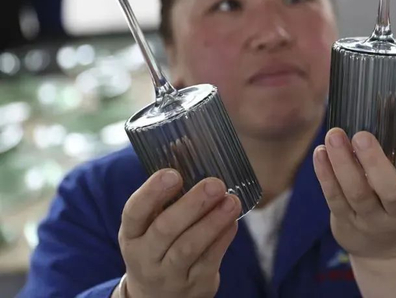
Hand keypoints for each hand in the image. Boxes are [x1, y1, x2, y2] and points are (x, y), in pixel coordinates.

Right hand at [117, 170, 239, 297]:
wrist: (157, 297)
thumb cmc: (158, 245)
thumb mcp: (151, 223)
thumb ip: (167, 192)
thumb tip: (186, 144)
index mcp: (132, 234)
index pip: (134, 212)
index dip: (152, 192)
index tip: (173, 173)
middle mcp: (145, 256)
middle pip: (165, 230)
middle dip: (192, 205)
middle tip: (215, 183)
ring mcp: (169, 274)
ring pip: (189, 248)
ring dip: (213, 222)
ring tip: (231, 200)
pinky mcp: (195, 285)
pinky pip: (211, 260)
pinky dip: (224, 238)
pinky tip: (233, 220)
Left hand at [313, 129, 395, 259]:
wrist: (384, 249)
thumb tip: (384, 105)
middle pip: (392, 192)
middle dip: (375, 163)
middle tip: (362, 136)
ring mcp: (372, 220)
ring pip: (358, 194)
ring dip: (343, 163)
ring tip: (334, 135)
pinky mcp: (347, 222)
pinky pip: (335, 198)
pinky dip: (326, 174)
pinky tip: (320, 152)